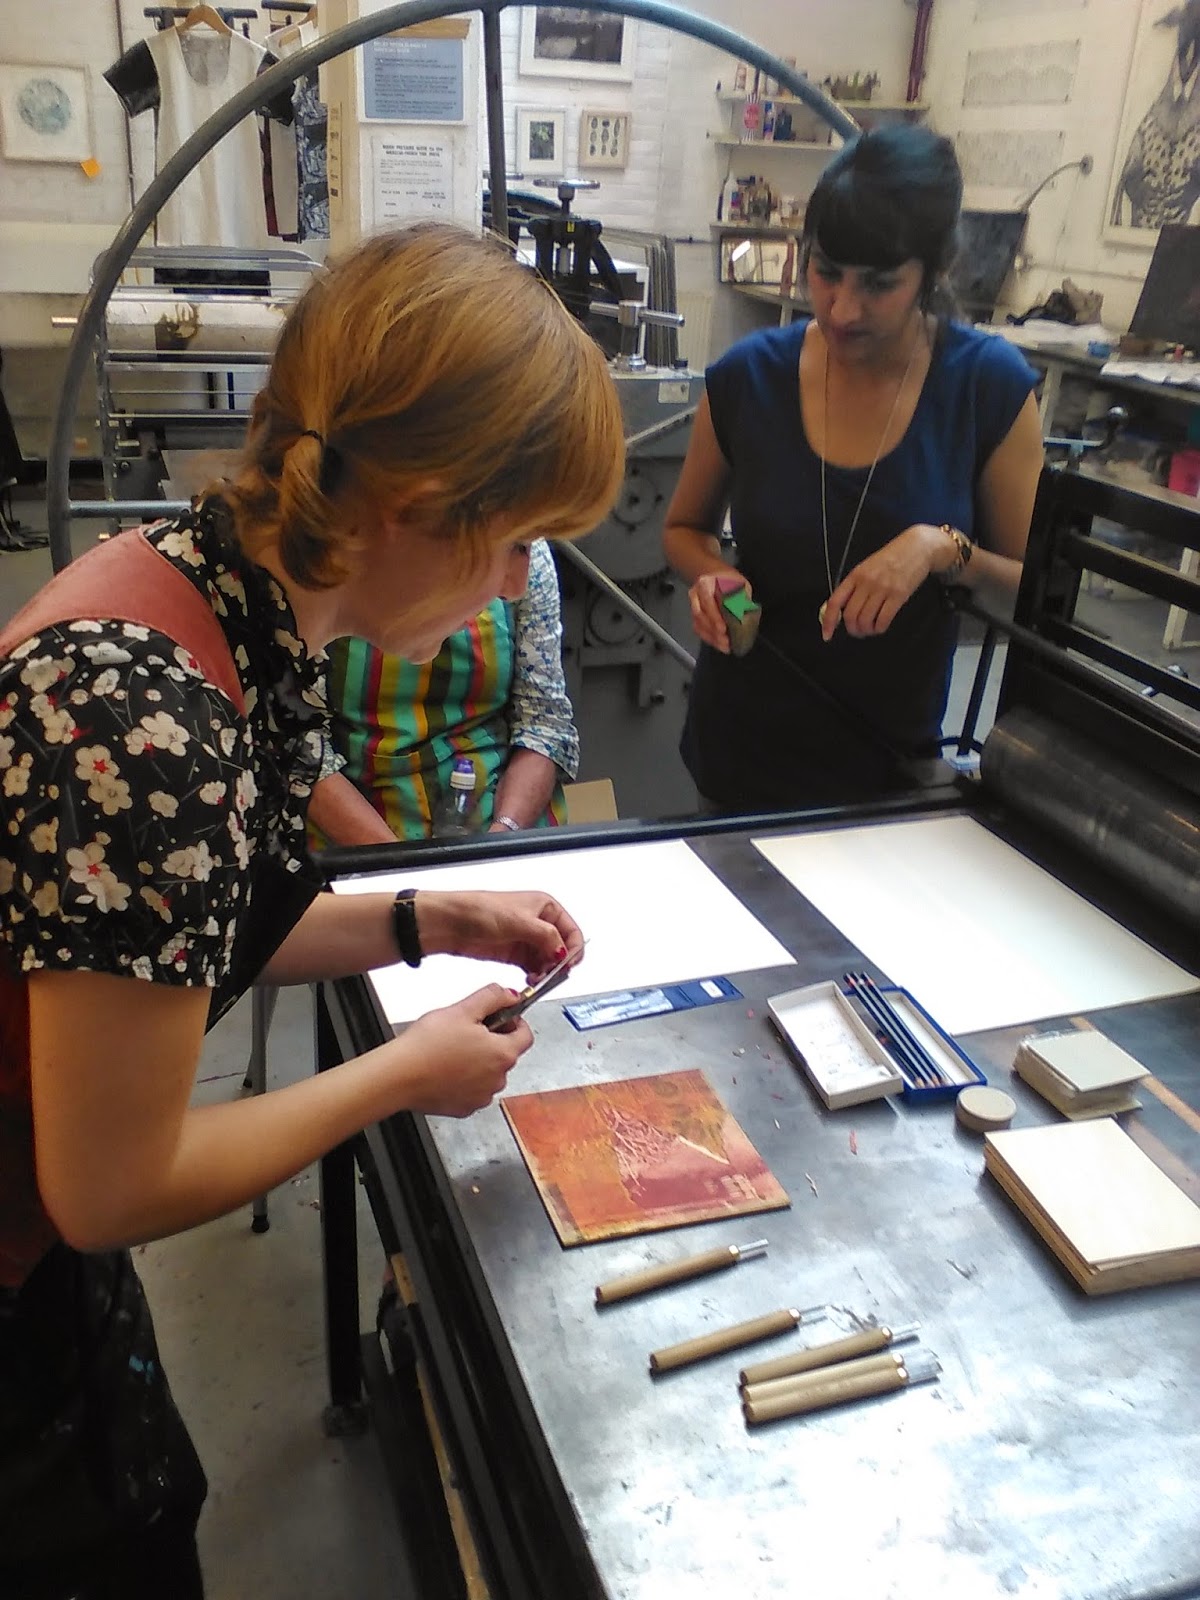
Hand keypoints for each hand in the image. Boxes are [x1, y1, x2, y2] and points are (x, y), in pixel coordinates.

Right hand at [390, 984, 532, 1116]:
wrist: (399, 1076)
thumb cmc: (428, 1044)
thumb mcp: (462, 1009)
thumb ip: (492, 997)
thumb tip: (511, 995)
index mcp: (502, 1054)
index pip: (526, 1035)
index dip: (514, 1022)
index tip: (500, 1016)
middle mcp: (498, 1079)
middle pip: (505, 1054)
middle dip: (492, 1040)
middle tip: (466, 1030)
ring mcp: (481, 1097)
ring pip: (488, 1073)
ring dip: (478, 1061)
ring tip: (451, 1050)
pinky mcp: (464, 1108)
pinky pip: (472, 1090)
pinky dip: (464, 1080)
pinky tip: (445, 1069)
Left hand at [416, 889, 583, 980]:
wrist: (450, 923)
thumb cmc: (479, 910)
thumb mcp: (519, 921)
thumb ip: (546, 936)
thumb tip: (563, 952)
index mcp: (545, 906)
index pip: (572, 931)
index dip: (573, 949)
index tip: (566, 965)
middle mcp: (539, 922)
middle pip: (562, 948)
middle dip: (559, 963)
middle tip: (552, 975)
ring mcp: (527, 939)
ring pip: (548, 961)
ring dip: (547, 972)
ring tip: (538, 979)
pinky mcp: (515, 954)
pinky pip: (534, 968)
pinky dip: (535, 976)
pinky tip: (530, 981)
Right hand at [688, 570, 751, 653]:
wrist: (715, 576)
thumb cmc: (729, 580)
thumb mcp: (740, 584)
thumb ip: (741, 599)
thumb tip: (744, 617)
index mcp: (706, 584)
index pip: (708, 601)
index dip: (715, 616)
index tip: (723, 629)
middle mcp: (695, 594)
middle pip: (700, 615)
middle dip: (713, 631)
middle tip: (726, 642)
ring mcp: (693, 605)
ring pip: (698, 624)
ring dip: (711, 637)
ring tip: (724, 646)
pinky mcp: (694, 615)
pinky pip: (698, 628)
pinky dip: (708, 638)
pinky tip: (718, 644)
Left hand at [821, 525, 946, 641]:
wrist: (917, 547)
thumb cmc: (891, 558)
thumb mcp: (867, 567)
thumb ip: (854, 587)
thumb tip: (841, 610)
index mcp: (855, 575)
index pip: (835, 602)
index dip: (829, 621)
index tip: (827, 634)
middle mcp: (866, 582)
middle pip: (850, 615)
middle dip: (852, 629)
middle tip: (857, 631)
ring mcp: (883, 589)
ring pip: (865, 620)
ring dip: (866, 630)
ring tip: (869, 629)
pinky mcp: (899, 595)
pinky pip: (883, 620)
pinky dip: (879, 628)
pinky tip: (880, 626)